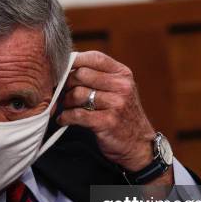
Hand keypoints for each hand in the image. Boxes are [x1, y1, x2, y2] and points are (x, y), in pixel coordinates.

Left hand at [58, 51, 171, 183]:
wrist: (138, 144)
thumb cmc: (122, 115)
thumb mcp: (119, 90)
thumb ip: (99, 76)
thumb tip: (66, 67)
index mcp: (123, 74)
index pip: (94, 57)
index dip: (74, 62)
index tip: (63, 71)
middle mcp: (122, 86)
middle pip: (81, 75)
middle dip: (66, 84)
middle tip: (62, 94)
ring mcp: (116, 104)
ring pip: (77, 94)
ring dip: (66, 102)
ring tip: (66, 108)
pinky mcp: (108, 122)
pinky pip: (77, 114)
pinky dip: (65, 117)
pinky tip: (64, 120)